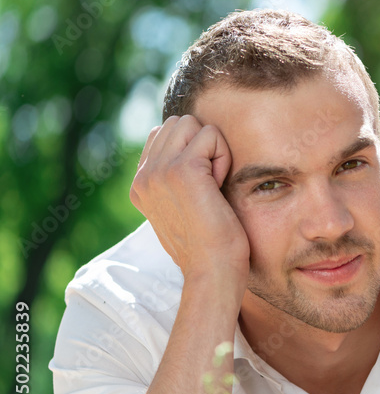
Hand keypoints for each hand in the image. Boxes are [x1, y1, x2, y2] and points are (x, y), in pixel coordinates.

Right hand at [130, 115, 249, 278]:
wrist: (213, 270)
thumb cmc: (209, 245)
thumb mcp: (181, 210)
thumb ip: (175, 182)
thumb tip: (192, 154)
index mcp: (140, 185)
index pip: (161, 135)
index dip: (191, 150)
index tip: (201, 186)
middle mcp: (144, 176)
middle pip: (177, 123)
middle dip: (201, 144)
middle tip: (211, 182)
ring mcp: (159, 171)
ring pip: (192, 123)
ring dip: (213, 148)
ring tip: (215, 183)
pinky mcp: (183, 170)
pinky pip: (211, 135)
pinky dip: (223, 156)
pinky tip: (220, 185)